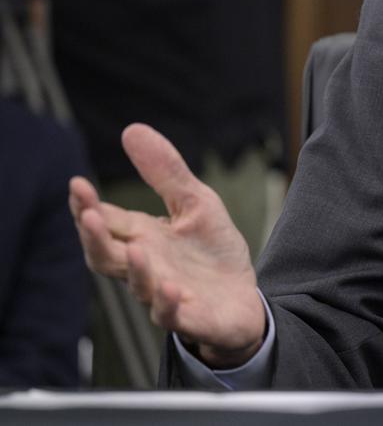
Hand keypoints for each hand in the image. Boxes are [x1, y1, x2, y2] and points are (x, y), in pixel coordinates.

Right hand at [69, 123, 265, 367]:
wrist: (242, 300)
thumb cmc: (212, 253)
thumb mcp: (196, 202)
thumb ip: (166, 173)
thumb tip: (131, 129)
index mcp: (141, 238)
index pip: (106, 221)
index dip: (87, 206)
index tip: (77, 184)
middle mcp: (144, 268)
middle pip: (107, 256)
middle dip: (95, 236)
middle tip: (88, 215)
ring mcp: (162, 294)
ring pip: (137, 286)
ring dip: (136, 269)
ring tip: (139, 247)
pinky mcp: (188, 317)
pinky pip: (170, 314)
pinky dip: (167, 302)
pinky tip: (171, 288)